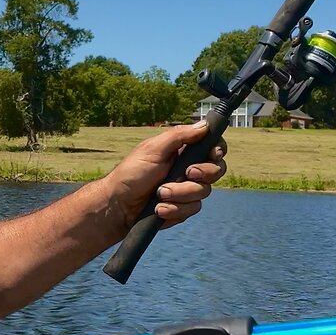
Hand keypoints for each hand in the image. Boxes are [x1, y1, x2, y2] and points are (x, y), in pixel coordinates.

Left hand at [105, 122, 227, 229]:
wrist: (118, 206)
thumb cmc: (131, 173)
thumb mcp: (153, 149)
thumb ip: (179, 136)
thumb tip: (204, 125)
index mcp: (182, 151)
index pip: (213, 147)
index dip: (217, 151)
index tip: (212, 154)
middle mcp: (188, 169)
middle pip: (216, 170)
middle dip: (202, 173)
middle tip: (187, 173)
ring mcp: (186, 190)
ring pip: (203, 192)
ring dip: (180, 194)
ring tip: (159, 194)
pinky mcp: (182, 208)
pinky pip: (192, 209)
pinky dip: (174, 209)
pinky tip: (159, 209)